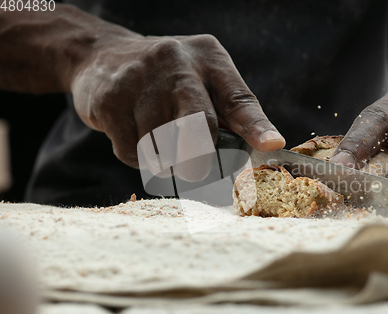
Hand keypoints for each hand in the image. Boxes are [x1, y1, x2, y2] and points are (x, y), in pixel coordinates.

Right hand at [70, 33, 284, 173]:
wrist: (102, 56)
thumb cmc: (167, 78)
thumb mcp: (202, 78)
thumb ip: (227, 109)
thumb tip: (261, 147)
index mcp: (208, 58)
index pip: (238, 98)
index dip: (256, 126)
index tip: (271, 145)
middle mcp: (176, 63)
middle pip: (199, 127)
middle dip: (198, 161)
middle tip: (193, 170)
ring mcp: (140, 80)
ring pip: (162, 148)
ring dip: (162, 158)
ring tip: (155, 136)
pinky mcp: (110, 100)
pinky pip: (132, 151)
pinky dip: (137, 156)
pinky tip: (134, 133)